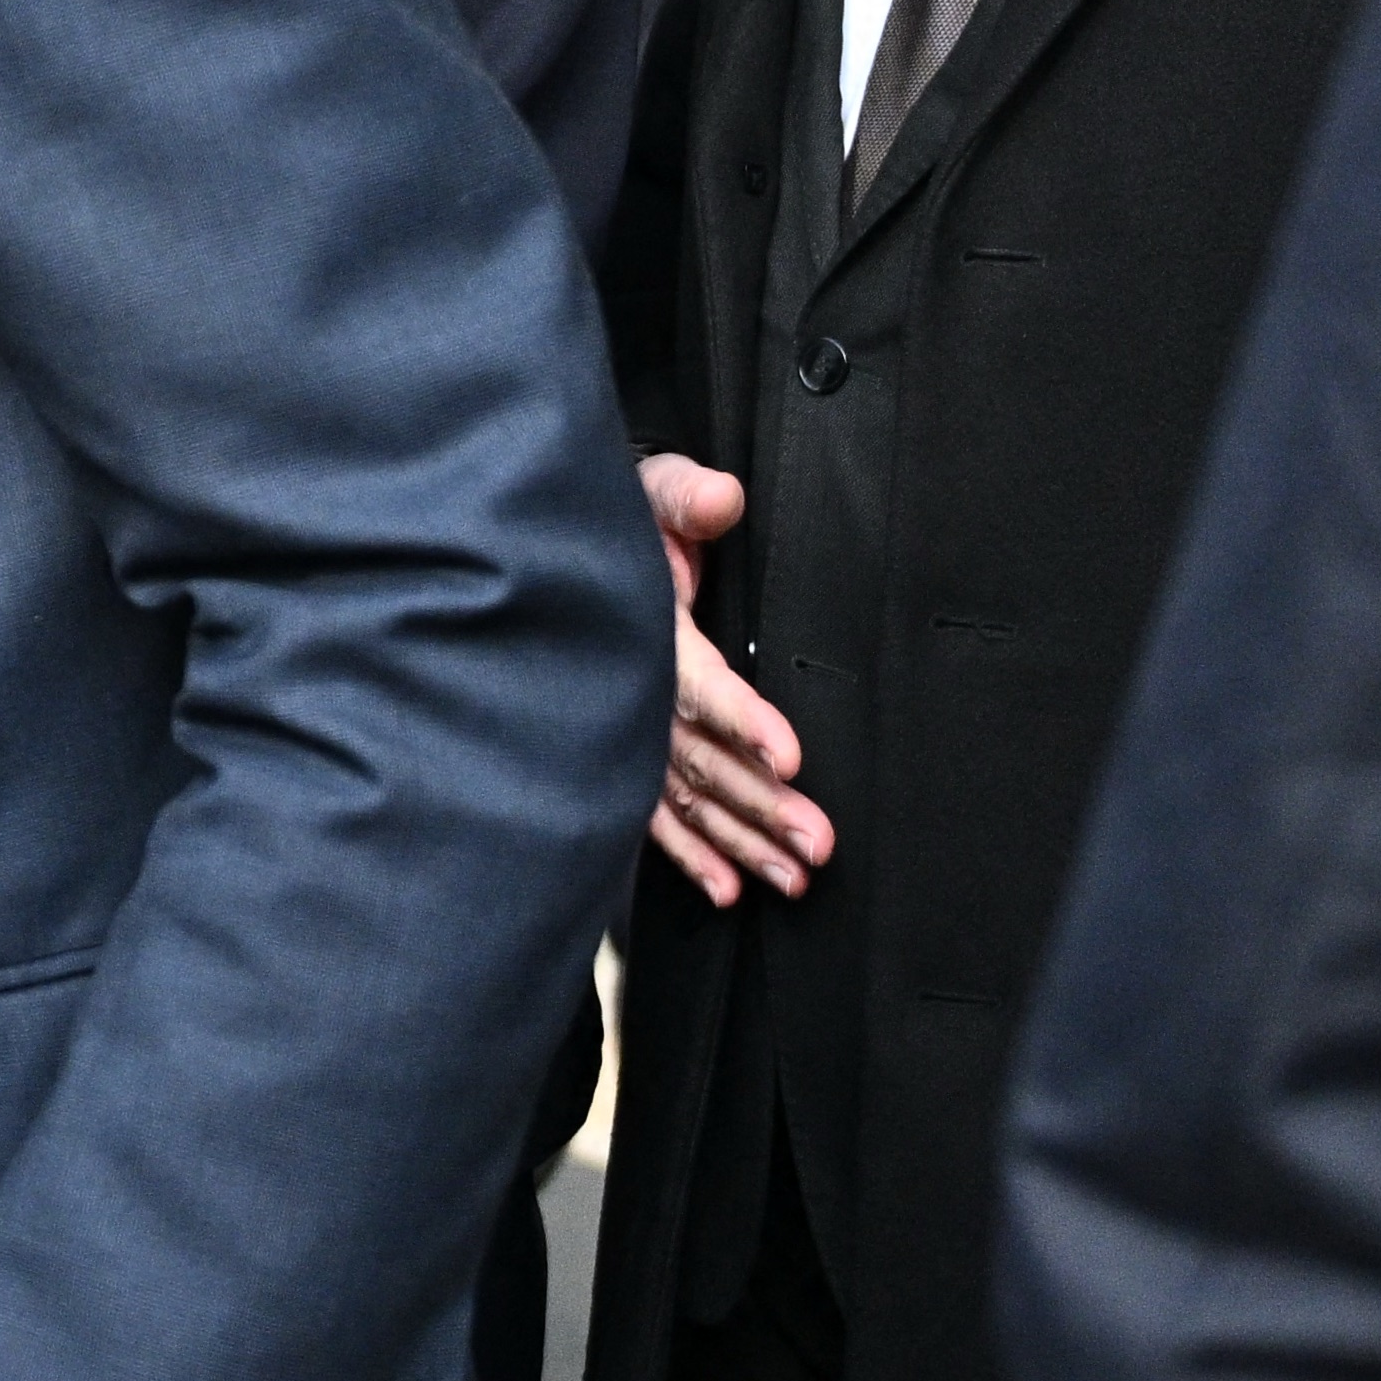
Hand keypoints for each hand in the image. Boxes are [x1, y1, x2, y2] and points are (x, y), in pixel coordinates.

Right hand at [640, 452, 829, 902]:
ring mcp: (622, 725)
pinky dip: (686, 854)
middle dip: (757, 805)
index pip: (695, 684)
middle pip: (697, 758)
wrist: (565, 552)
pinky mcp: (622, 748)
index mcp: (641, 630)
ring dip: (736, 841)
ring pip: (681, 796)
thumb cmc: (622, 520)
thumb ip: (684, 496)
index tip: (789, 758)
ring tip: (790, 879)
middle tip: (816, 845)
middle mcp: (628, 688)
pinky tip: (724, 889)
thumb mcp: (650, 492)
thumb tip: (722, 497)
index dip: (740, 720)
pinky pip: (651, 812)